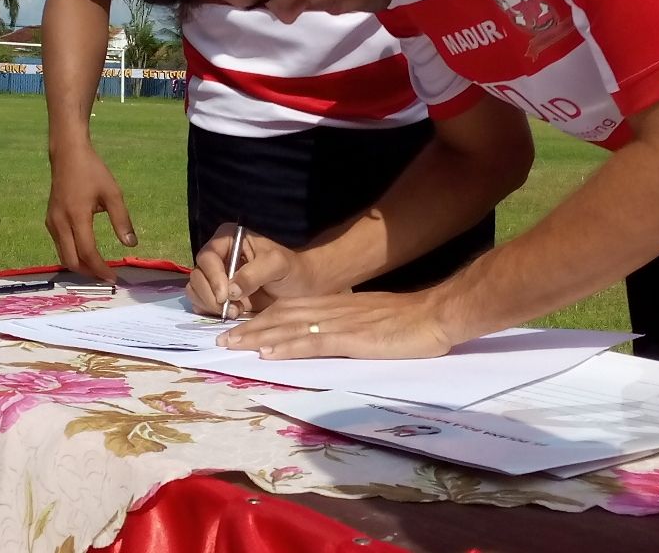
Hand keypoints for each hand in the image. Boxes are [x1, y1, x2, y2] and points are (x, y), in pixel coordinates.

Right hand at [45, 145, 136, 280]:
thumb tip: (131, 244)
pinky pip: (59, 245)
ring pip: (63, 255)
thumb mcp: (112, 193)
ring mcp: (52, 223)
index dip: (100, 268)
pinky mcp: (50, 221)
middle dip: (88, 273)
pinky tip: (86, 253)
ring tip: (98, 268)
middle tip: (106, 276)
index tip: (113, 278)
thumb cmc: (92, 171)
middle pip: (71, 260)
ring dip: (80, 265)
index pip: (87, 252)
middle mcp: (60, 223)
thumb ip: (122, 220)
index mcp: (77, 216)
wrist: (67, 155)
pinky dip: (72, 254)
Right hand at [185, 226, 317, 316]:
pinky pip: (200, 302)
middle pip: (198, 274)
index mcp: (230, 239)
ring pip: (195, 289)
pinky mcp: (217, 294)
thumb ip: (255, 273)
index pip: (208, 256)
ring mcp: (216, 276)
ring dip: (210, 304)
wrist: (301, 287)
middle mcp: (219, 256)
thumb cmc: (292, 268)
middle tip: (230, 309)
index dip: (213, 276)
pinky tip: (230, 314)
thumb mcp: (278, 265)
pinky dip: (210, 311)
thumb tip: (231, 290)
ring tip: (234, 312)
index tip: (225, 295)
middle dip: (211, 295)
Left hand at [214, 288, 459, 359]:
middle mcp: (332, 309)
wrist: (436, 314)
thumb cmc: (409, 321)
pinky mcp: (351, 339)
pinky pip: (312, 342)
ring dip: (258, 336)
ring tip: (233, 344)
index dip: (263, 317)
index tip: (240, 327)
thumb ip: (348, 325)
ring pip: (290, 327)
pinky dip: (286, 346)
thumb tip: (329, 336)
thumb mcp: (370, 318)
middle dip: (250, 327)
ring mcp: (340, 323)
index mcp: (337, 305)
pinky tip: (268, 353)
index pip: (291, 308)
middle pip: (282, 315)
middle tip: (222, 338)